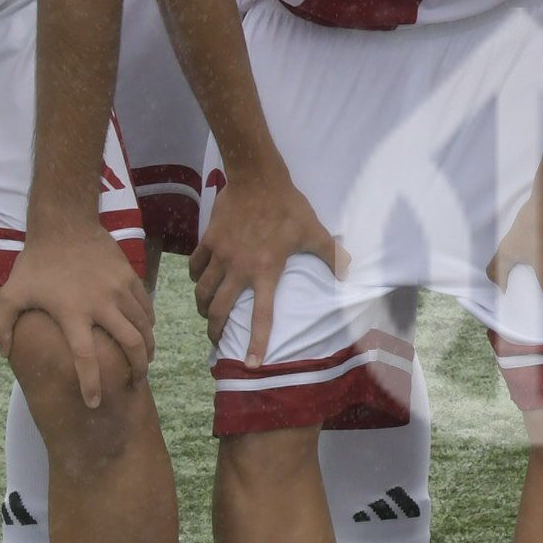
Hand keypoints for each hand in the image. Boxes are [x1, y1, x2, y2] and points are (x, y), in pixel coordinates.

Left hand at [0, 211, 156, 409]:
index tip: (95, 402)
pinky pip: (146, 308)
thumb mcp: (11, 293)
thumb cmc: (35, 262)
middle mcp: (101, 304)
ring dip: (147, 349)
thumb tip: (4, 354)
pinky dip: (148, 325)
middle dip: (137, 370)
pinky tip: (145, 334)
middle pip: (131, 344)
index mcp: (72, 313)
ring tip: (143, 363)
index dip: (91, 384)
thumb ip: (1, 326)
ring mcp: (119, 289)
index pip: (86, 358)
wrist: (64, 224)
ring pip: (144, 327)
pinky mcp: (130, 277)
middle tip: (135, 384)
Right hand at [192, 162, 341, 367]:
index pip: (262, 315)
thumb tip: (347, 273)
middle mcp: (239, 268)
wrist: (256, 177)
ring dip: (203, 306)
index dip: (257, 342)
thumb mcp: (314, 231)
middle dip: (216, 330)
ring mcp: (220, 254)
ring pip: (203, 290)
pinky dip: (195, 276)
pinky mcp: (208, 240)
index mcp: (266, 271)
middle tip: (217, 339)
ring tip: (207, 313)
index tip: (251, 364)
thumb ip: (331, 254)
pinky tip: (198, 280)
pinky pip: (195, 265)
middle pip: (220, 309)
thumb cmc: (288, 206)